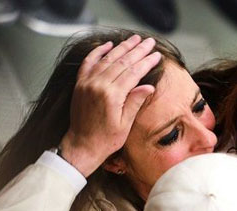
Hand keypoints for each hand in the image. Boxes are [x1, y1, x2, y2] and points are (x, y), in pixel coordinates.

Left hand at [60, 35, 161, 176]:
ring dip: (122, 47)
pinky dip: (98, 52)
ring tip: (134, 39)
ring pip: (107, 58)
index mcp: (112, 96)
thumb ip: (135, 102)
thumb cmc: (105, 139)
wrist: (81, 146)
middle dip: (137, 50)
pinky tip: (108, 45)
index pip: (133, 72)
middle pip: (122, 61)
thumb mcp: (125, 124)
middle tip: (149, 41)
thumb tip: (149, 86)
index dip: (146, 62)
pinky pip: (89, 62)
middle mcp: (98, 85)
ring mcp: (87, 83)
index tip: (156, 55)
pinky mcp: (80, 84)